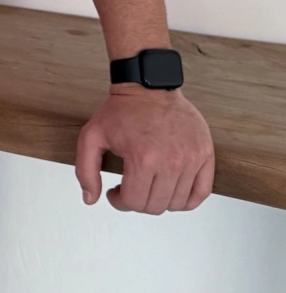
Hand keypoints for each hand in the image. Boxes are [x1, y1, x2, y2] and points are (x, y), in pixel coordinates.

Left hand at [76, 87, 214, 213]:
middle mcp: (170, 161)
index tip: (115, 191)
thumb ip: (86, 171)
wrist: (149, 87)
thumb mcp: (91, 137)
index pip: (134, 202)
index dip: (119, 201)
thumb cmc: (122, 110)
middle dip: (138, 201)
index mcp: (143, 159)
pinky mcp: (205, 154)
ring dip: (159, 200)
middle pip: (155, 206)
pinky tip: (171, 190)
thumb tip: (90, 199)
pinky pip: (201, 193)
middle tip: (131, 187)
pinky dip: (186, 200)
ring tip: (149, 185)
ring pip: (176, 203)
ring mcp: (191, 158)